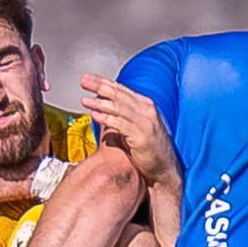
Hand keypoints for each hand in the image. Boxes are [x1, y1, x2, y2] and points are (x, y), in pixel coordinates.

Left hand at [80, 74, 178, 189]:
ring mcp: (145, 122)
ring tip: (84, 101)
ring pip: (119, 107)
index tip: (88, 78)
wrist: (165, 168)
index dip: (103, 82)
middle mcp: (146, 110)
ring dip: (99, 103)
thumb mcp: (138, 126)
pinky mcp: (141, 136)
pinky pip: (120, 124)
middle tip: (83, 80)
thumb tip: (103, 107)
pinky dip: (106, 119)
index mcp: (145, 105)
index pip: (122, 89)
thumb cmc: (148, 149)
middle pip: (119, 94)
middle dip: (99, 86)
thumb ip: (124, 115)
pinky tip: (94, 115)